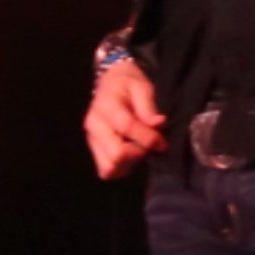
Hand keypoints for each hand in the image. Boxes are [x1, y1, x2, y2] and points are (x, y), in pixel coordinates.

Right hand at [82, 54, 163, 178]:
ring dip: (129, 163)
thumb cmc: (128, 84)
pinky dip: (121, 168)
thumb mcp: (141, 86)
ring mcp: (92, 140)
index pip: (127, 128)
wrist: (110, 83)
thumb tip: (158, 123)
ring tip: (139, 149)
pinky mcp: (94, 150)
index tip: (162, 142)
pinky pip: (106, 171)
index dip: (149, 138)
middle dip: (139, 153)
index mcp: (105, 106)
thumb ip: (148, 106)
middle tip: (150, 146)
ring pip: (109, 167)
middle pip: (116, 154)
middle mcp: (94, 125)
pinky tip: (131, 155)